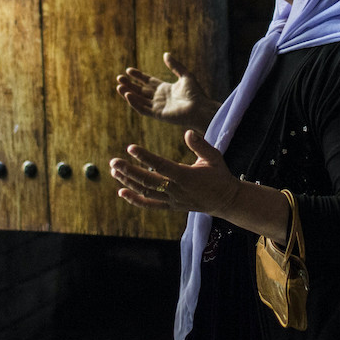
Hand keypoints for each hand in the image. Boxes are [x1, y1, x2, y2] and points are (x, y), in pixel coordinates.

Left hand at [110, 130, 241, 217]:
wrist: (225, 200)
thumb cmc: (219, 175)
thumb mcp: (215, 157)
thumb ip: (201, 145)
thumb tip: (187, 132)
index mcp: (186, 176)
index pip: (161, 166)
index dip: (145, 157)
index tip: (131, 148)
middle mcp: (177, 190)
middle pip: (148, 181)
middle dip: (129, 171)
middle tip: (114, 161)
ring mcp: (172, 200)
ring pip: (145, 193)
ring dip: (128, 182)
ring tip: (115, 170)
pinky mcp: (171, 206)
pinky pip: (150, 205)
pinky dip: (135, 200)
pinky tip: (122, 192)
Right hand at [116, 52, 219, 132]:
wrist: (201, 109)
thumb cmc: (196, 93)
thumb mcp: (185, 75)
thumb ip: (174, 65)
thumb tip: (166, 54)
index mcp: (166, 89)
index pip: (148, 82)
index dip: (138, 76)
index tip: (128, 70)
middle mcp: (160, 98)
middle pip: (141, 90)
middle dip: (130, 84)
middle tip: (119, 78)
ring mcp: (158, 107)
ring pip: (139, 100)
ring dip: (129, 93)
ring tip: (119, 86)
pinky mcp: (158, 114)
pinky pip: (143, 109)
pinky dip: (135, 102)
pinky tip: (128, 95)